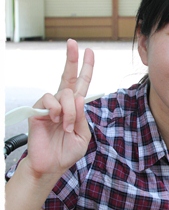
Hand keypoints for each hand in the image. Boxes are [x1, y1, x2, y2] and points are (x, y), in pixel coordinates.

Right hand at [25, 39, 94, 177]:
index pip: (82, 85)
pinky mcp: (38, 110)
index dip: (86, 68)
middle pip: (68, 77)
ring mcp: (50, 106)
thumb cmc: (66, 152)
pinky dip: (57, 110)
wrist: (51, 165)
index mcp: (75, 109)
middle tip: (72, 43)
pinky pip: (50, 100)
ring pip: (65, 94)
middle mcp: (63, 104)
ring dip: (69, 111)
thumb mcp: (83, 136)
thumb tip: (78, 97)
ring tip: (67, 126)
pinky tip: (56, 120)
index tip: (89, 52)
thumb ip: (82, 117)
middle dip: (72, 59)